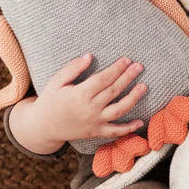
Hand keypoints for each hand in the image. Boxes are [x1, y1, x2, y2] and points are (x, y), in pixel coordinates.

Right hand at [29, 54, 148, 144]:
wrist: (43, 127)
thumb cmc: (50, 100)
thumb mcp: (56, 81)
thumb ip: (73, 68)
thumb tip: (90, 56)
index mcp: (80, 94)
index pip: (103, 79)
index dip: (116, 68)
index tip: (127, 59)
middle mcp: (90, 109)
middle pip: (114, 91)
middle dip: (128, 77)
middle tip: (139, 66)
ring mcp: (94, 122)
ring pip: (119, 110)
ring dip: (133, 98)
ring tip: (144, 86)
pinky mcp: (96, 132)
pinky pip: (115, 132)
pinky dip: (128, 129)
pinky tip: (140, 122)